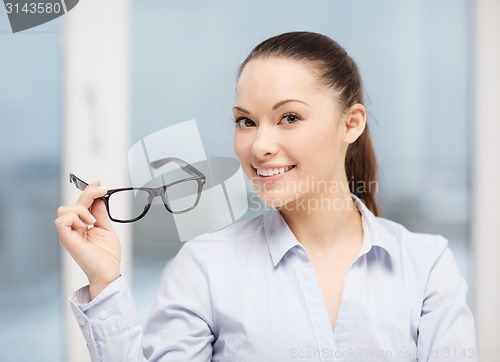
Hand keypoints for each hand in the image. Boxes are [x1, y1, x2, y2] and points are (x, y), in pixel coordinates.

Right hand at [55, 181, 120, 298]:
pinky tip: (86, 225)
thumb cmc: (107, 255)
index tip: (100, 184)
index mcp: (81, 225)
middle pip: (72, 203)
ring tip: (92, 221)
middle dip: (88, 194)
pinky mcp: (67, 239)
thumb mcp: (106, 228)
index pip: (80, 204)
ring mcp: (68, 234)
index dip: (89, 191)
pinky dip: (75, 218)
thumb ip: (100, 213)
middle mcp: (73, 228)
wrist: (108, 271)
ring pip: (64, 209)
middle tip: (102, 191)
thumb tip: (98, 197)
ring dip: (81, 209)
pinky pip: (61, 221)